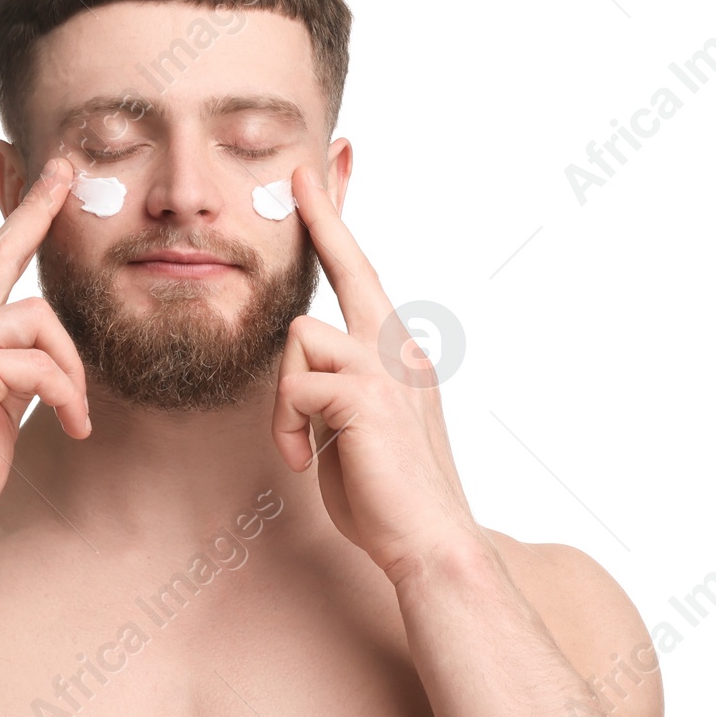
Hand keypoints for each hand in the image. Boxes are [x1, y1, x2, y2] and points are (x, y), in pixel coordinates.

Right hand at [0, 157, 89, 548]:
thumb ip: (9, 378)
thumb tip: (43, 365)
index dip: (17, 220)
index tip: (44, 179)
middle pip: (0, 253)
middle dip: (35, 211)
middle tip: (64, 174)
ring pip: (38, 318)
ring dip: (72, 370)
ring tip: (76, 415)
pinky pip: (39, 365)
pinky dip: (67, 396)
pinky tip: (71, 427)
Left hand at [271, 166, 485, 582]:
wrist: (431, 544)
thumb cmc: (389, 499)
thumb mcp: (353, 433)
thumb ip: (334, 393)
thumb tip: (303, 379)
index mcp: (399, 356)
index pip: (365, 278)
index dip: (340, 226)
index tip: (322, 175)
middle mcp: (399, 349)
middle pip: (351, 265)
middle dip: (325, 216)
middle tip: (302, 173)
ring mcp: (386, 368)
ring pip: (301, 336)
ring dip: (284, 399)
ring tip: (298, 448)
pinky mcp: (365, 396)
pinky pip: (295, 385)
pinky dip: (286, 427)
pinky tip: (302, 462)